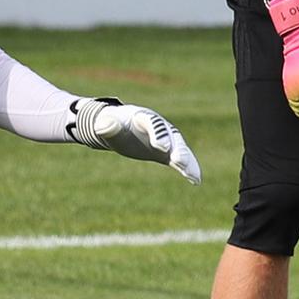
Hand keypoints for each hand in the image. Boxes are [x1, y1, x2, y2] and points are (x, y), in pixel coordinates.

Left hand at [67, 97, 201, 183]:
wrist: (116, 127)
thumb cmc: (109, 124)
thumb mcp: (105, 124)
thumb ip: (106, 126)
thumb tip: (102, 128)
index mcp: (142, 117)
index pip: (153, 123)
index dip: (158, 134)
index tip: (161, 147)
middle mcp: (158, 126)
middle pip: (172, 136)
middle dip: (177, 148)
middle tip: (180, 162)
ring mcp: (164, 139)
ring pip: (179, 148)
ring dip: (187, 160)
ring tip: (193, 175)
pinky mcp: (165, 152)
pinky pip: (179, 160)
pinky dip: (188, 169)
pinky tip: (196, 181)